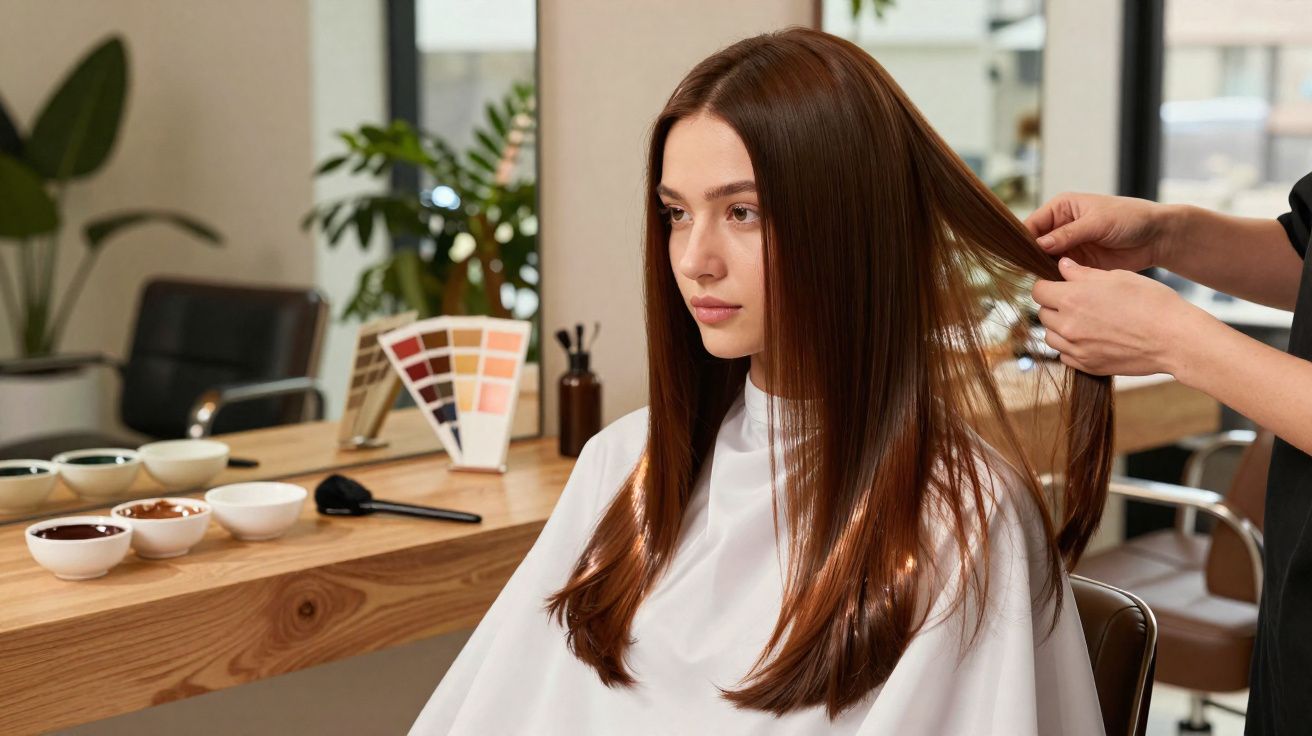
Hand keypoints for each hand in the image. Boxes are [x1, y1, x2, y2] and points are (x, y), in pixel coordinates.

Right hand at [1025, 193, 1175, 271]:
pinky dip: (1056, 279)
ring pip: (1045, 260)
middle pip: (1035, 244)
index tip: (1019, 255)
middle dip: (1032, 257)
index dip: (1024, 239)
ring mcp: (1069, 246)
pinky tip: (1055, 285)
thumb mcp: (1097, 222)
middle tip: (1028, 271)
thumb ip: (1068, 234)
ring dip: (1043, 269)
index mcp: (1062, 208)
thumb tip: (1040, 244)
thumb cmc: (1130, 218)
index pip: (1033, 223)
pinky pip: (1060, 272)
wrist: (1156, 237)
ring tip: (1042, 279)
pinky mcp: (1078, 263)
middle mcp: (1061, 227)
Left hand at [1031, 258, 1215, 376]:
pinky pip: (1065, 355)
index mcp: (1073, 298)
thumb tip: (1062, 266)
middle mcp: (1068, 325)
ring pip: (1051, 336)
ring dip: (1060, 327)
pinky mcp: (1087, 366)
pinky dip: (1072, 347)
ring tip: (1086, 320)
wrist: (1174, 338)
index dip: (1048, 285)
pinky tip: (1092, 338)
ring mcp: (1076, 349)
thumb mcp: (1117, 277)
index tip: (1060, 285)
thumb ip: (1083, 273)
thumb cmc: (1151, 302)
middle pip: (1043, 313)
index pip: (1038, 291)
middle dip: (1055, 306)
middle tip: (1077, 302)